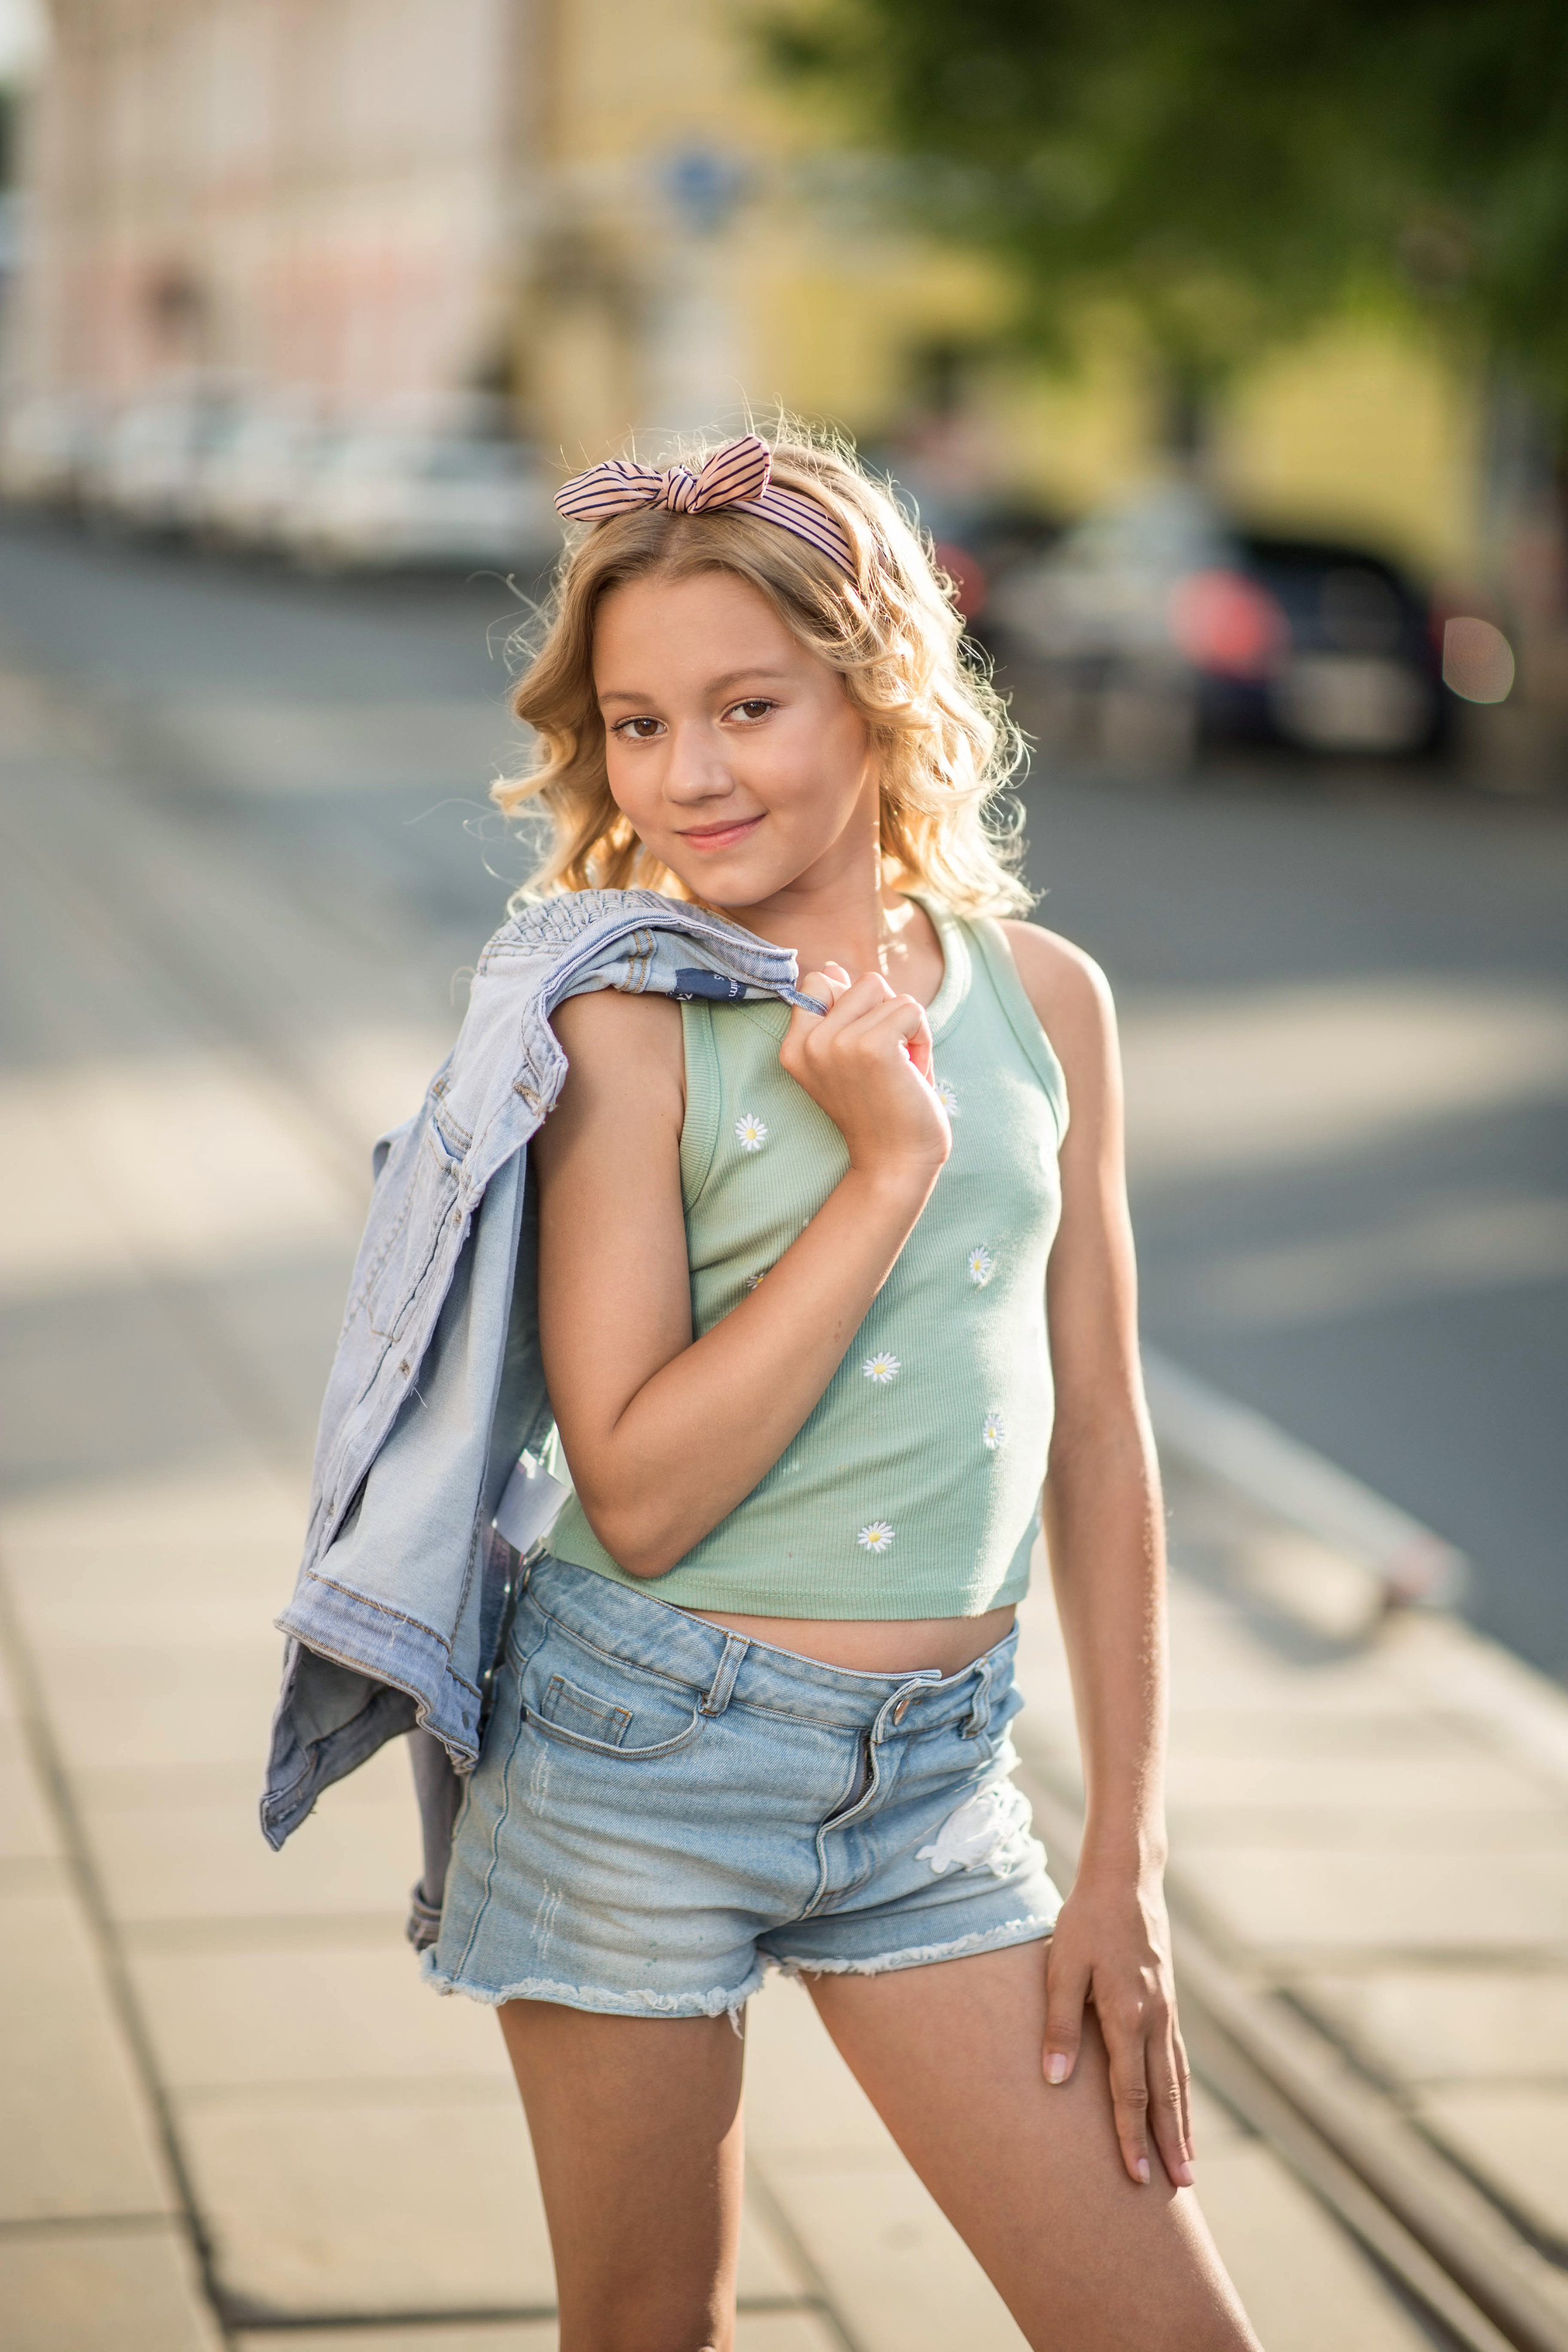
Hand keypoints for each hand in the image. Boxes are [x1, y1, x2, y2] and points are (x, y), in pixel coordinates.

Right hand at [780, 963, 949, 1189]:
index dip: (854, 1005)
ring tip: (901, 1068)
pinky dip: (923, 1037)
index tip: (864, 1051)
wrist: (896, 1163)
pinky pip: (911, 1009)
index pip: (818, 981)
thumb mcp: (848, 1057)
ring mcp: (836, 1044)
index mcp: (794, 1047)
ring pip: (887, 992)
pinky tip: (914, 1071)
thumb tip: (833, 968)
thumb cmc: (881, 1110)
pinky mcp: (871, 1047)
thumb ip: (837, 1013)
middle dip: (887, 1015)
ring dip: (906, 1026)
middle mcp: (808, 1044)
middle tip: (888, 1063)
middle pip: (862, 982)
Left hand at [1042, 1872, 1193, 2188]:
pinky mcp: (1167, 2001)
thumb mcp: (1061, 1967)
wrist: (1125, 1880)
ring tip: (1188, 2163)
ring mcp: (1166, 2010)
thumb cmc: (1085, 1922)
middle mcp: (1154, 2018)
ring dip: (1182, 2123)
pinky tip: (1179, 2106)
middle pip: (1164, 2094)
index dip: (1131, 2136)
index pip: (1130, 2091)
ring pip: (1177, 2078)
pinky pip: (1178, 2057)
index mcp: (1126, 2014)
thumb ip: (1059, 2024)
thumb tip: (1054, 2080)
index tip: (1136, 2176)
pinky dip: (1182, 2090)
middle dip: (1169, 2143)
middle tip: (1180, 2189)